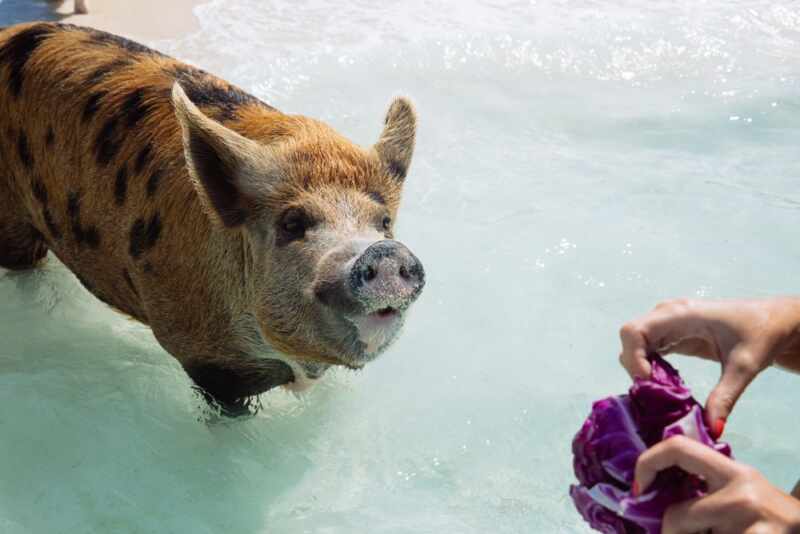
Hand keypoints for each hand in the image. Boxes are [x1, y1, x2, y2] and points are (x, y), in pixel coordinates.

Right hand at [619, 298, 799, 432]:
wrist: (777, 321)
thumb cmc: (762, 334)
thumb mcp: (744, 367)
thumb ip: (724, 397)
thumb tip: (711, 429)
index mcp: (681, 314)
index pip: (634, 331)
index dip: (633, 358)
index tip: (649, 383)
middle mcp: (668, 314)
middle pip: (630, 338)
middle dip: (635, 367)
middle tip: (656, 393)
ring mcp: (668, 322)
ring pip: (636, 344)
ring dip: (641, 368)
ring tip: (662, 392)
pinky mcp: (672, 333)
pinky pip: (648, 349)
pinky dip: (650, 367)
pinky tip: (667, 384)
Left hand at [634, 436, 799, 533]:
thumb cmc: (766, 518)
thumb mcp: (738, 492)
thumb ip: (701, 487)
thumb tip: (645, 494)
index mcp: (733, 472)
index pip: (678, 446)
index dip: (647, 463)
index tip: (638, 489)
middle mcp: (742, 495)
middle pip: (675, 517)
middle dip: (671, 533)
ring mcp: (752, 526)